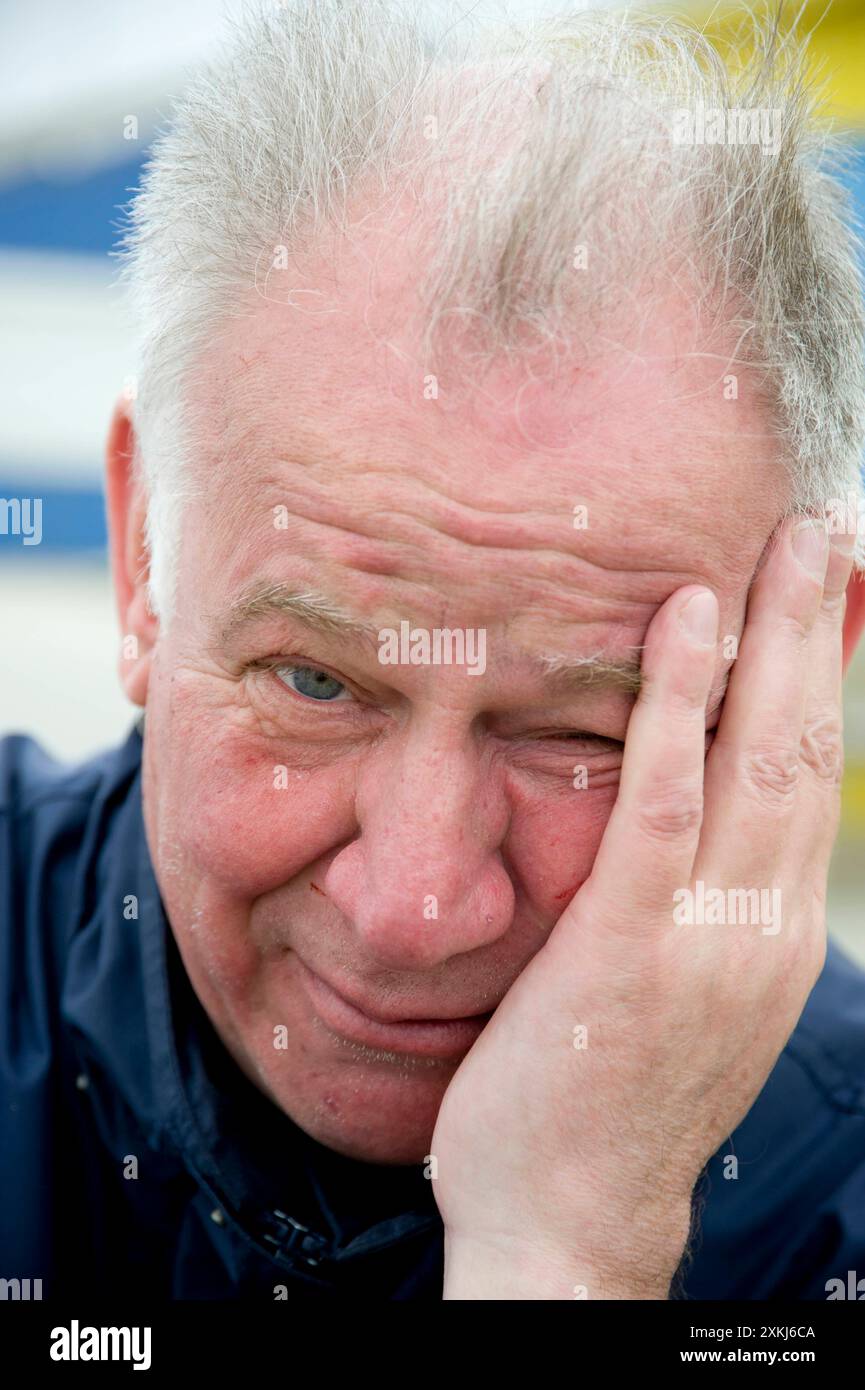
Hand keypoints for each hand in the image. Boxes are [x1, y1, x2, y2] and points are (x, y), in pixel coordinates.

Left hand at [432, 515, 851, 1298]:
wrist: (569, 1224)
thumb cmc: (606, 1099)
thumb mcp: (679, 994)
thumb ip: (696, 904)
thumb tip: (684, 820)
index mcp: (774, 932)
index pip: (814, 781)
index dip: (824, 680)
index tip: (825, 602)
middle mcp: (766, 924)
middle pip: (810, 747)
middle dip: (821, 632)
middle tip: (823, 533)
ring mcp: (711, 934)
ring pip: (763, 755)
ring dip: (776, 636)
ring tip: (787, 541)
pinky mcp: (633, 944)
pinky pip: (664, 799)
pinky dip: (681, 703)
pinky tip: (684, 620)